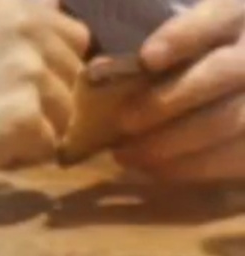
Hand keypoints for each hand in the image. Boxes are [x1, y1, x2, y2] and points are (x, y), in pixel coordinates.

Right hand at [0, 0, 89, 201]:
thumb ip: (10, 33)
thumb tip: (55, 48)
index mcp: (14, 6)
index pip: (75, 36)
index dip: (56, 69)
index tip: (26, 91)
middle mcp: (27, 28)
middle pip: (75, 78)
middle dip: (49, 103)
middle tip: (2, 120)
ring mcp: (28, 72)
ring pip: (65, 115)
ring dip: (36, 133)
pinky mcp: (24, 116)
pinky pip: (49, 146)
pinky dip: (24, 158)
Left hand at [116, 0, 244, 180]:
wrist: (230, 92)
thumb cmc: (192, 57)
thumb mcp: (185, 32)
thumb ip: (152, 40)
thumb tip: (96, 62)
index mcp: (238, 13)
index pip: (217, 17)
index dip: (183, 36)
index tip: (147, 58)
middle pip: (220, 74)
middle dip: (167, 101)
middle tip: (123, 121)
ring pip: (225, 121)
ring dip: (170, 143)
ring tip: (125, 154)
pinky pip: (229, 159)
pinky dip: (188, 167)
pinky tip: (152, 168)